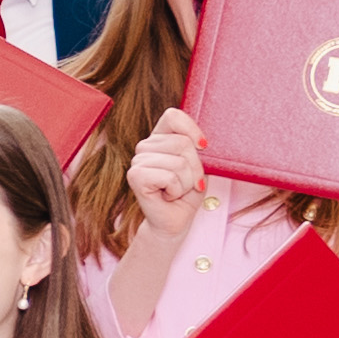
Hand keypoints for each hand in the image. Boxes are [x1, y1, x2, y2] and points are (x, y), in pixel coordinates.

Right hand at [130, 109, 205, 229]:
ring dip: (186, 183)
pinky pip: (169, 177)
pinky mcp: (135, 176)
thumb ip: (196, 149)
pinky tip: (168, 196)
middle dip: (195, 168)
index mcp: (160, 138)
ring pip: (179, 163)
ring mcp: (137, 161)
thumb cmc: (186, 193)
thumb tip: (203, 142)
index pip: (173, 116)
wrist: (175, 221)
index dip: (191, 129)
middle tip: (188, 183)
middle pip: (182, 143)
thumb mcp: (198, 166)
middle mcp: (145, 147)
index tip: (203, 147)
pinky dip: (177, 190)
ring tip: (177, 191)